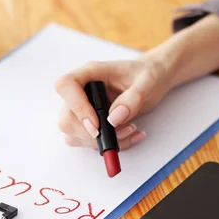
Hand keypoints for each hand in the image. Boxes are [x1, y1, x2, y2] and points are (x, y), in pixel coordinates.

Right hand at [55, 58, 171, 149]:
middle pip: (67, 118)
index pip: (66, 86)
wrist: (152, 79)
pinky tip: (126, 136)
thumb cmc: (148, 75)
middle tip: (122, 131)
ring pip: (73, 133)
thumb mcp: (147, 82)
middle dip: (92, 134)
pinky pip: (85, 140)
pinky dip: (106, 145)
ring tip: (129, 131)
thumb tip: (113, 119)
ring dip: (100, 141)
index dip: (76, 107)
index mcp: (90, 73)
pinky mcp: (88, 122)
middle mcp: (81, 90)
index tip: (96, 124)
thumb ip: (132, 98)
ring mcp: (81, 108)